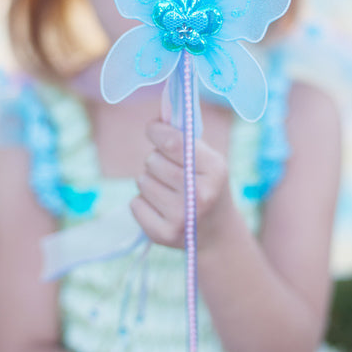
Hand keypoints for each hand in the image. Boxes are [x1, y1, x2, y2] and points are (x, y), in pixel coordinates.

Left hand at [131, 121, 231, 248]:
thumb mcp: (208, 160)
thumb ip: (183, 138)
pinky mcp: (163, 233)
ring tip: (169, 191)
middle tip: (172, 172)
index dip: (157, 131)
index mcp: (214, 170)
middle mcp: (199, 194)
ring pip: (142, 180)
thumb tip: (156, 119)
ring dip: (150, 181)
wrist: (216, 232)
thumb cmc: (207, 185)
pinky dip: (143, 202)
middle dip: (156, 161)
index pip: (173, 142)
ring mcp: (181, 217)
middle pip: (152, 160)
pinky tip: (162, 208)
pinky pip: (135, 202)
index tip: (153, 129)